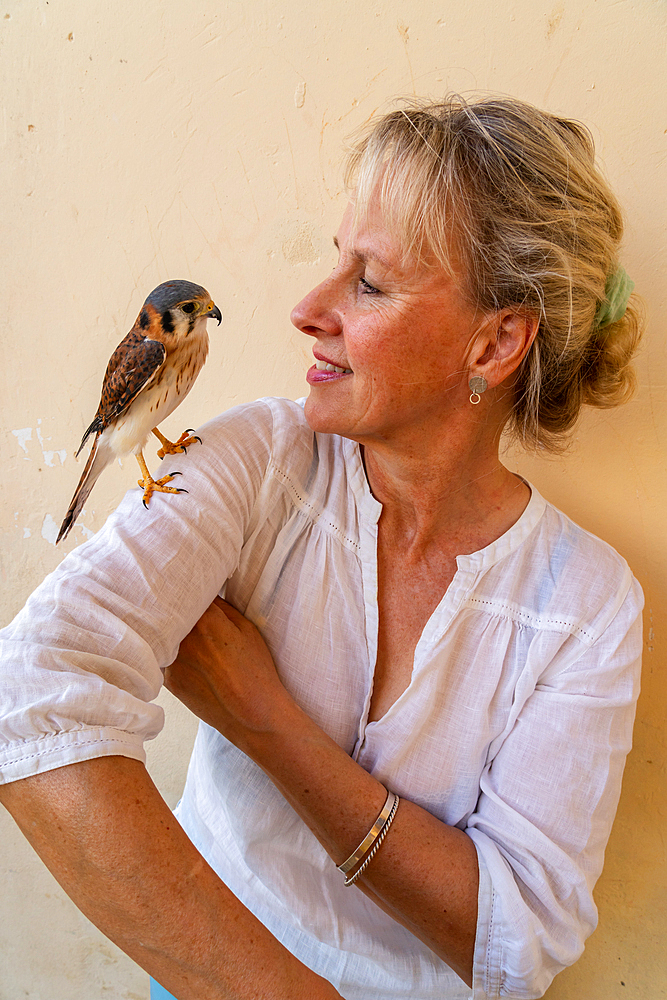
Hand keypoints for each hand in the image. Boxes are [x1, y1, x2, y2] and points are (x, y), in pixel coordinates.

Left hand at [164, 597, 290, 750]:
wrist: (252, 714)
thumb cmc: (256, 671)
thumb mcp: (246, 629)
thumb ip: (221, 608)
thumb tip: (203, 594)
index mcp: (206, 620)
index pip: (189, 592)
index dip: (191, 588)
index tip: (194, 588)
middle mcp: (183, 638)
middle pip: (170, 612)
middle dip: (178, 608)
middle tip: (190, 609)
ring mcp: (172, 661)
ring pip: (164, 635)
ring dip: (171, 630)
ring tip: (194, 638)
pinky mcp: (169, 681)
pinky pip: (164, 656)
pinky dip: (171, 652)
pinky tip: (191, 657)